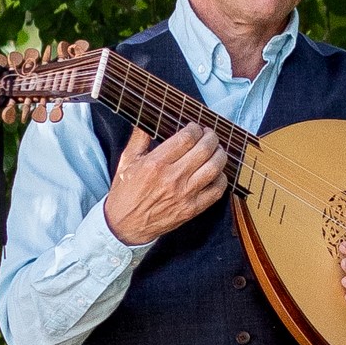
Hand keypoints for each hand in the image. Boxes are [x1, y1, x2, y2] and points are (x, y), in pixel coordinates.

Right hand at [103, 124, 228, 245]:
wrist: (124, 226)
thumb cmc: (125, 192)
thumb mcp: (127, 162)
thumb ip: (139, 138)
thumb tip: (147, 118)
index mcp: (155, 163)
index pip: (186, 138)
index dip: (195, 129)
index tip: (195, 127)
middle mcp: (172, 178)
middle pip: (204, 150)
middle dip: (211, 137)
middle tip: (210, 135)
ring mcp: (184, 195)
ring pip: (214, 168)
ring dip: (220, 155)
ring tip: (217, 150)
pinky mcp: (192, 209)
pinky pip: (217, 191)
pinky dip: (221, 178)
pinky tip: (217, 172)